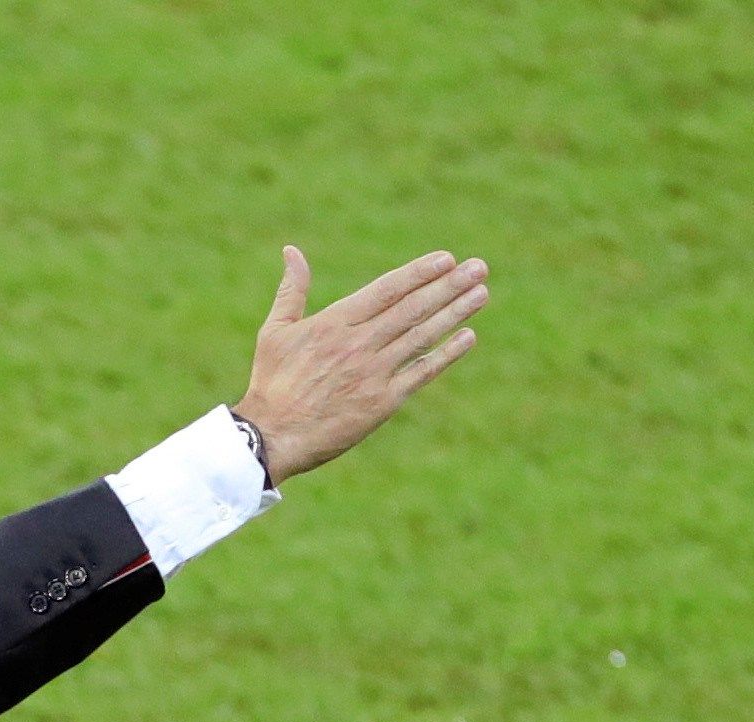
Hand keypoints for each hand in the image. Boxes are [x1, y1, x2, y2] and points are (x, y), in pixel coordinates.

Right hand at [233, 246, 489, 485]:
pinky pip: (420, 373)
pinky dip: (445, 355)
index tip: (447, 259)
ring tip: (481, 293)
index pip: (387, 289)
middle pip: (413, 308)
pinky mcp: (382, 403)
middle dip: (449, 286)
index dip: (419, 273)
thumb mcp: (276, 330)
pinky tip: (468, 337)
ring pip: (422, 336)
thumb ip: (292, 289)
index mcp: (335, 322)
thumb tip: (292, 251)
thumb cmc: (272, 383)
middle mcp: (359, 344)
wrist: (273, 437)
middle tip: (479, 268)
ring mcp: (373, 373)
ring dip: (455, 313)